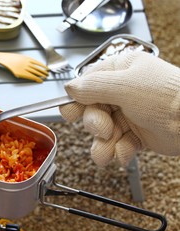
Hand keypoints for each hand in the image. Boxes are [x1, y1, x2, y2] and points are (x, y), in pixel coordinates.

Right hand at [60, 51, 179, 165]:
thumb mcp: (124, 86)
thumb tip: (69, 87)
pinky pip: (117, 144)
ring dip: (103, 145)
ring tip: (108, 153)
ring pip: (103, 132)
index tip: (71, 112)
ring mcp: (129, 114)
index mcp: (119, 72)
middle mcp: (122, 92)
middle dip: (95, 125)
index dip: (76, 100)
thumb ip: (92, 86)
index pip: (86, 85)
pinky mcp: (137, 134)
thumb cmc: (168, 97)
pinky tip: (126, 151)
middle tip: (104, 129)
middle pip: (92, 111)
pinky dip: (120, 151)